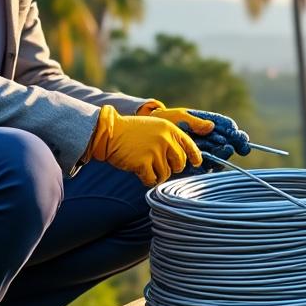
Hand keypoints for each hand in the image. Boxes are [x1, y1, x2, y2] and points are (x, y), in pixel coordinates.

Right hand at [85, 105, 201, 185]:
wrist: (110, 132)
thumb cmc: (132, 132)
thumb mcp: (155, 126)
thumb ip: (170, 138)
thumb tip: (185, 158)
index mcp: (170, 129)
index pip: (189, 145)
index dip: (194, 156)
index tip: (196, 163)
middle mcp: (165, 140)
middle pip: (179, 163)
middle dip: (172, 168)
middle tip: (160, 166)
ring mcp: (155, 151)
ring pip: (166, 174)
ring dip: (157, 174)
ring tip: (147, 167)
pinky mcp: (143, 163)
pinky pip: (152, 180)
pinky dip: (148, 180)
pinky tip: (141, 173)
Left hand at [137, 101, 251, 162]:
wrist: (148, 133)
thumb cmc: (165, 121)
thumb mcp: (179, 117)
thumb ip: (195, 122)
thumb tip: (211, 126)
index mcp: (207, 124)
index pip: (225, 127)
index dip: (233, 130)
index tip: (238, 133)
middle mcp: (208, 138)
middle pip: (227, 141)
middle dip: (236, 143)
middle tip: (241, 145)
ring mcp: (204, 151)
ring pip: (220, 154)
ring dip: (225, 152)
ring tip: (227, 148)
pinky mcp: (196, 164)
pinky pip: (208, 167)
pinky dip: (213, 165)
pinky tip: (216, 162)